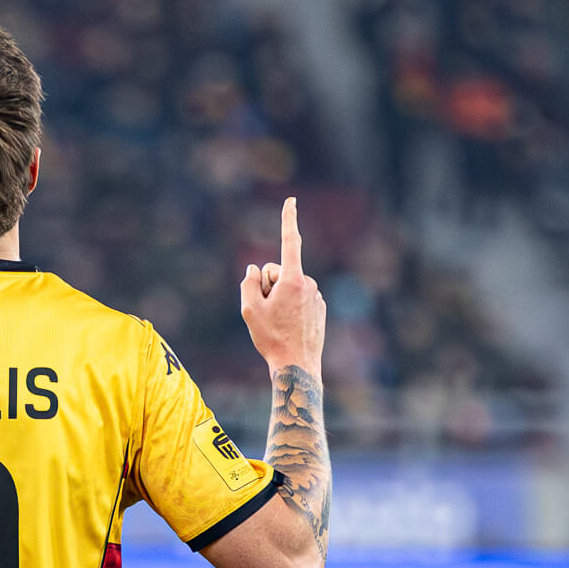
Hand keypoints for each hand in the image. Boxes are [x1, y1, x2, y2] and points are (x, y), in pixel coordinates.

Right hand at [240, 197, 325, 371]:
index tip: (291, 201)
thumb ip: (248, 283)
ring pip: (289, 287)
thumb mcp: (249, 310)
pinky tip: (289, 328)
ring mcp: (316, 296)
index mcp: (292, 280)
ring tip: (278, 323)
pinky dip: (290, 307)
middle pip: (279, 271)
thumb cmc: (271, 338)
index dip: (288, 220)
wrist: (297, 366)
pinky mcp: (320, 308)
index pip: (289, 242)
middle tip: (265, 311)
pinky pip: (299, 299)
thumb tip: (254, 269)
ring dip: (279, 298)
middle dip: (268, 284)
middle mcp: (308, 284)